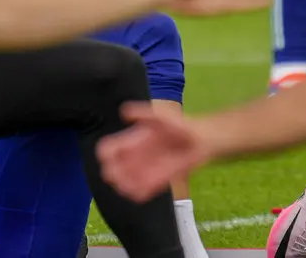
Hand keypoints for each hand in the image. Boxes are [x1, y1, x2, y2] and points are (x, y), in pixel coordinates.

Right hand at [97, 103, 211, 202]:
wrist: (200, 140)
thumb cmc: (180, 125)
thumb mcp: (161, 115)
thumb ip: (144, 112)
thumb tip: (124, 111)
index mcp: (131, 141)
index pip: (107, 150)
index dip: (105, 154)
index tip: (111, 154)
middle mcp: (134, 157)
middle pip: (110, 170)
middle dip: (111, 173)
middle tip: (118, 172)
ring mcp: (144, 170)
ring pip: (123, 184)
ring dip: (123, 185)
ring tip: (129, 183)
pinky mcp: (157, 181)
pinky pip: (141, 192)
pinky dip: (138, 193)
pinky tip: (143, 188)